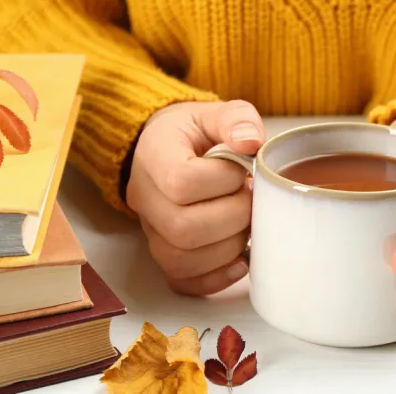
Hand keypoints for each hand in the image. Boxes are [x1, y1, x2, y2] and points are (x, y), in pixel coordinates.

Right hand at [125, 100, 264, 294]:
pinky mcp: (164, 253)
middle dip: (233, 217)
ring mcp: (150, 230)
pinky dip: (216, 278)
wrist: (169, 149)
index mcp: (153, 156)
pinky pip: (182, 281)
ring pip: (181, 260)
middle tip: (252, 200)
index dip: (222, 180)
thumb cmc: (195, 133)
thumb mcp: (212, 113)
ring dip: (228, 247)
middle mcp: (143, 198)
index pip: (181, 181)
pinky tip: (241, 260)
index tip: (242, 170)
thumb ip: (235, 119)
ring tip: (247, 223)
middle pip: (183, 228)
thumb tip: (252, 141)